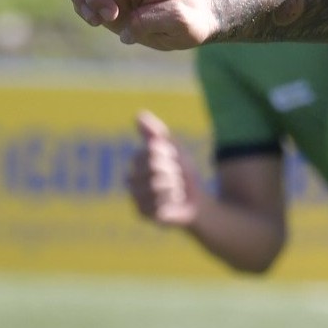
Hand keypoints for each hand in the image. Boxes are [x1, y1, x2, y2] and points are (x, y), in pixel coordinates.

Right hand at [125, 112, 199, 226]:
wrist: (195, 201)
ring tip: (176, 190)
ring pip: (154, 186)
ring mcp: (135, 197)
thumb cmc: (183, 173)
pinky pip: (157, 204)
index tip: (174, 161)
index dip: (168, 156)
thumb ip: (156, 132)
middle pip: (152, 168)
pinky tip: (173, 202)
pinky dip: (171, 202)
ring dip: (173, 187)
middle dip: (172, 172)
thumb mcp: (174, 148)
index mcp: (137, 161)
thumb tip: (138, 114)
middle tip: (176, 178)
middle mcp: (131, 179)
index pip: (151, 152)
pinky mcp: (142, 213)